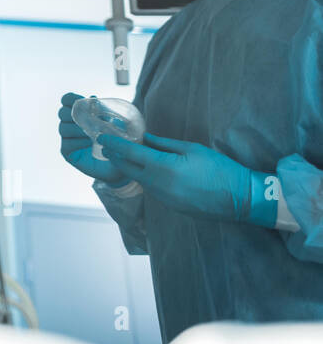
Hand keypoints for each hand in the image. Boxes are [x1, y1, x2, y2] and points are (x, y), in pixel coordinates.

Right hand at [58, 92, 128, 183]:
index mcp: (80, 114)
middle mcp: (71, 125)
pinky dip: (78, 141)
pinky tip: (89, 143)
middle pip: (62, 112)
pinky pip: (67, 143)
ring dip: (77, 128)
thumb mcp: (116, 124)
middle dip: (73, 114)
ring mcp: (68, 139)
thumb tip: (94, 98)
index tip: (79, 100)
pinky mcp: (68, 152)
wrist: (120, 166)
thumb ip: (105, 112)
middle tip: (87, 119)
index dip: (69, 99)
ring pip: (63, 127)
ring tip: (91, 133)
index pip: (66, 101)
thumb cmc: (118, 143)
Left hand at [98, 131, 257, 221]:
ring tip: (125, 154)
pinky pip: (152, 189)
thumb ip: (164, 144)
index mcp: (164, 168)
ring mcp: (163, 199)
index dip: (113, 144)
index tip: (101, 137)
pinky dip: (146, 178)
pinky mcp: (170, 207)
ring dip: (131, 168)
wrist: (241, 199)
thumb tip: (144, 137)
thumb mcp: (192, 149)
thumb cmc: (220, 169)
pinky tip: (148, 170)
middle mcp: (158, 185)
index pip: (130, 153)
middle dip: (116, 156)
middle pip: (128, 169)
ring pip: (139, 180)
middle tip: (107, 145)